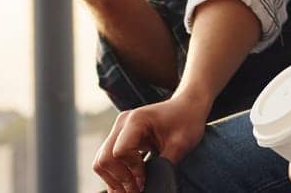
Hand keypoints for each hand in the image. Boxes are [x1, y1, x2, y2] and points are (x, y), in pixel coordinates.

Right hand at [92, 90, 210, 192]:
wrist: (188, 106)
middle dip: (119, 180)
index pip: (120, 152)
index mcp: (136, 120)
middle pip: (105, 158)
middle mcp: (122, 123)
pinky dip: (115, 174)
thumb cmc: (187, 121)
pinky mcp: (120, 137)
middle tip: (136, 191)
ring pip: (102, 161)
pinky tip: (128, 184)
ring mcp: (119, 129)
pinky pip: (108, 159)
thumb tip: (154, 187)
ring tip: (131, 190)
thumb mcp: (180, 144)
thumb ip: (164, 166)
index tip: (145, 181)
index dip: (132, 171)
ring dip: (114, 179)